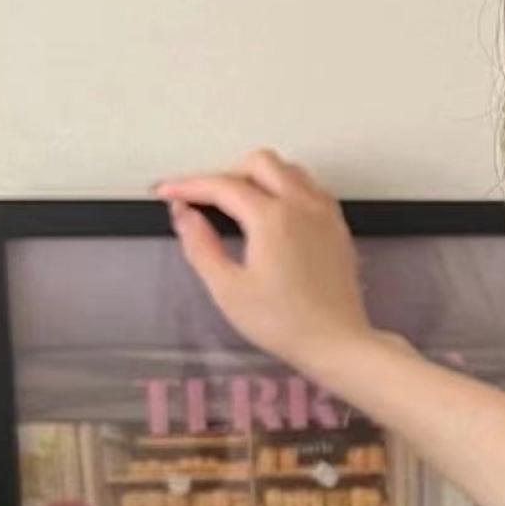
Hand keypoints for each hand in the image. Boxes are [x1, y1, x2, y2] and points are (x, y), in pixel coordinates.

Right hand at [154, 150, 377, 379]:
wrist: (336, 343)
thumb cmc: (281, 323)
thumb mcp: (228, 289)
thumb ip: (200, 245)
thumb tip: (183, 213)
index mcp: (273, 217)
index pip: (222, 185)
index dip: (188, 185)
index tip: (166, 193)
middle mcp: (303, 205)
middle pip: (260, 163)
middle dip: (226, 174)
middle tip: (204, 201)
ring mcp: (325, 214)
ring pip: (290, 170)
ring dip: (260, 176)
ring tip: (237, 205)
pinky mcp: (338, 228)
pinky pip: (311, 189)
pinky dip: (287, 188)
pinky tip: (274, 214)